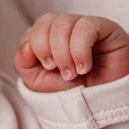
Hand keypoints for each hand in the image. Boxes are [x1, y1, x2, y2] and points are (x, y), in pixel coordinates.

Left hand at [13, 14, 128, 92]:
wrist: (101, 107)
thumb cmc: (72, 93)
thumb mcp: (38, 82)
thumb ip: (23, 62)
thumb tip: (26, 43)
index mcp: (48, 37)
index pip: (33, 29)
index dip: (34, 47)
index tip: (48, 68)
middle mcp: (66, 28)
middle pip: (45, 21)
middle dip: (47, 49)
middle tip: (62, 72)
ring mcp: (85, 26)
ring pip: (63, 22)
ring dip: (64, 53)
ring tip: (74, 73)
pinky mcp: (106, 28)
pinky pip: (86, 26)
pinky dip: (80, 50)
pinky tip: (85, 67)